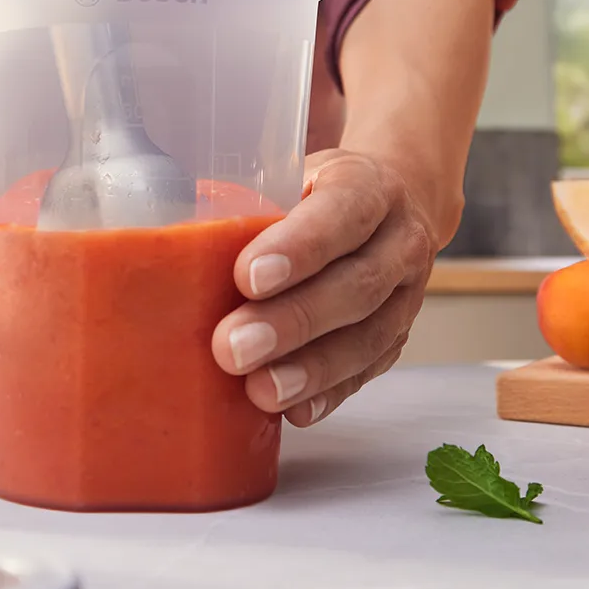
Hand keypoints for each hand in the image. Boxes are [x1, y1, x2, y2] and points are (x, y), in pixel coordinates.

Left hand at [211, 151, 437, 426]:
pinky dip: (329, 394)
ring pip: (369, 337)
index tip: (247, 278)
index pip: (343, 213)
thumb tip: (181, 245)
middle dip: (293, 321)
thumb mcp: (292, 177)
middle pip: (357, 285)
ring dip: (312, 369)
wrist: (389, 209)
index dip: (298, 248)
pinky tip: (294, 410)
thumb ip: (251, 206)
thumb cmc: (319, 196)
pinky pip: (368, 372)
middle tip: (232, 347)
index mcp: (371, 187)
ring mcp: (407, 296)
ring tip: (260, 390)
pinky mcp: (397, 339)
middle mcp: (400, 241)